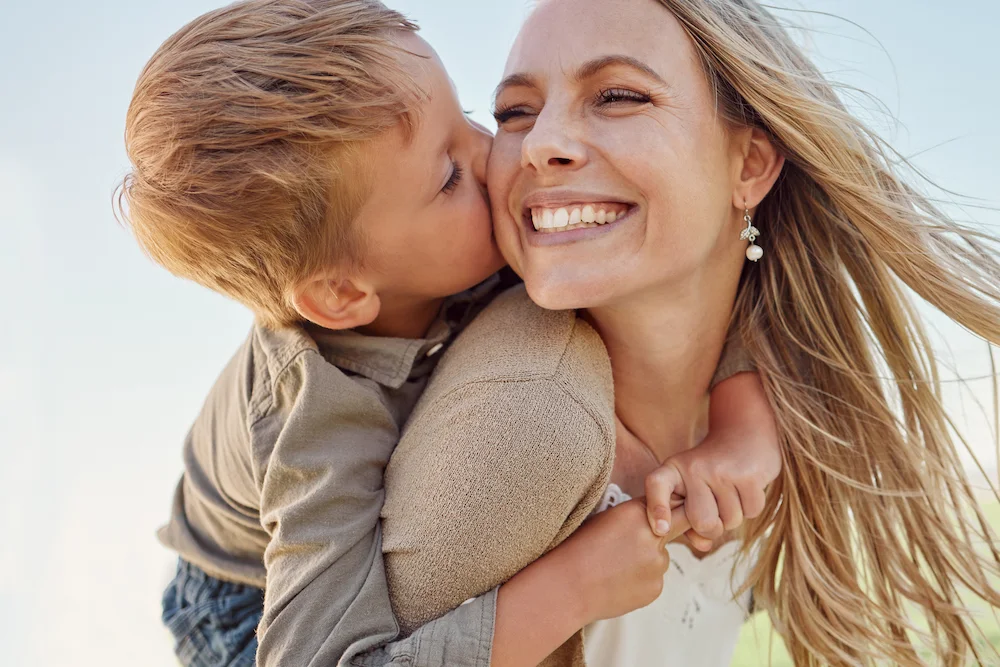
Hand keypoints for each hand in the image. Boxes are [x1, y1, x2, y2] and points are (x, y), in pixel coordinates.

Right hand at [556, 498, 690, 622]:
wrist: (567, 586)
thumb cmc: (578, 549)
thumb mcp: (604, 519)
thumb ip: (636, 516)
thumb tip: (657, 517)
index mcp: (637, 513)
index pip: (672, 503)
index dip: (672, 507)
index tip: (669, 510)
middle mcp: (653, 537)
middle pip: (677, 527)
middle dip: (668, 529)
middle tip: (648, 536)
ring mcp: (657, 565)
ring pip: (661, 558)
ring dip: (647, 560)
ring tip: (616, 567)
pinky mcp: (656, 588)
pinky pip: (654, 579)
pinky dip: (641, 580)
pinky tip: (617, 581)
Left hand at [644, 428, 779, 550]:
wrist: (744, 433)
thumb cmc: (711, 470)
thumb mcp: (691, 487)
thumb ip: (688, 520)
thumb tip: (702, 546)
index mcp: (673, 470)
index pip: (656, 485)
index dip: (657, 508)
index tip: (660, 529)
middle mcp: (694, 468)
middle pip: (702, 522)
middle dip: (712, 527)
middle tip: (715, 509)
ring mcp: (722, 471)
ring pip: (730, 521)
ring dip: (734, 515)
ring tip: (730, 491)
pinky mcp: (749, 475)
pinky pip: (751, 512)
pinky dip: (751, 507)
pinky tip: (745, 487)